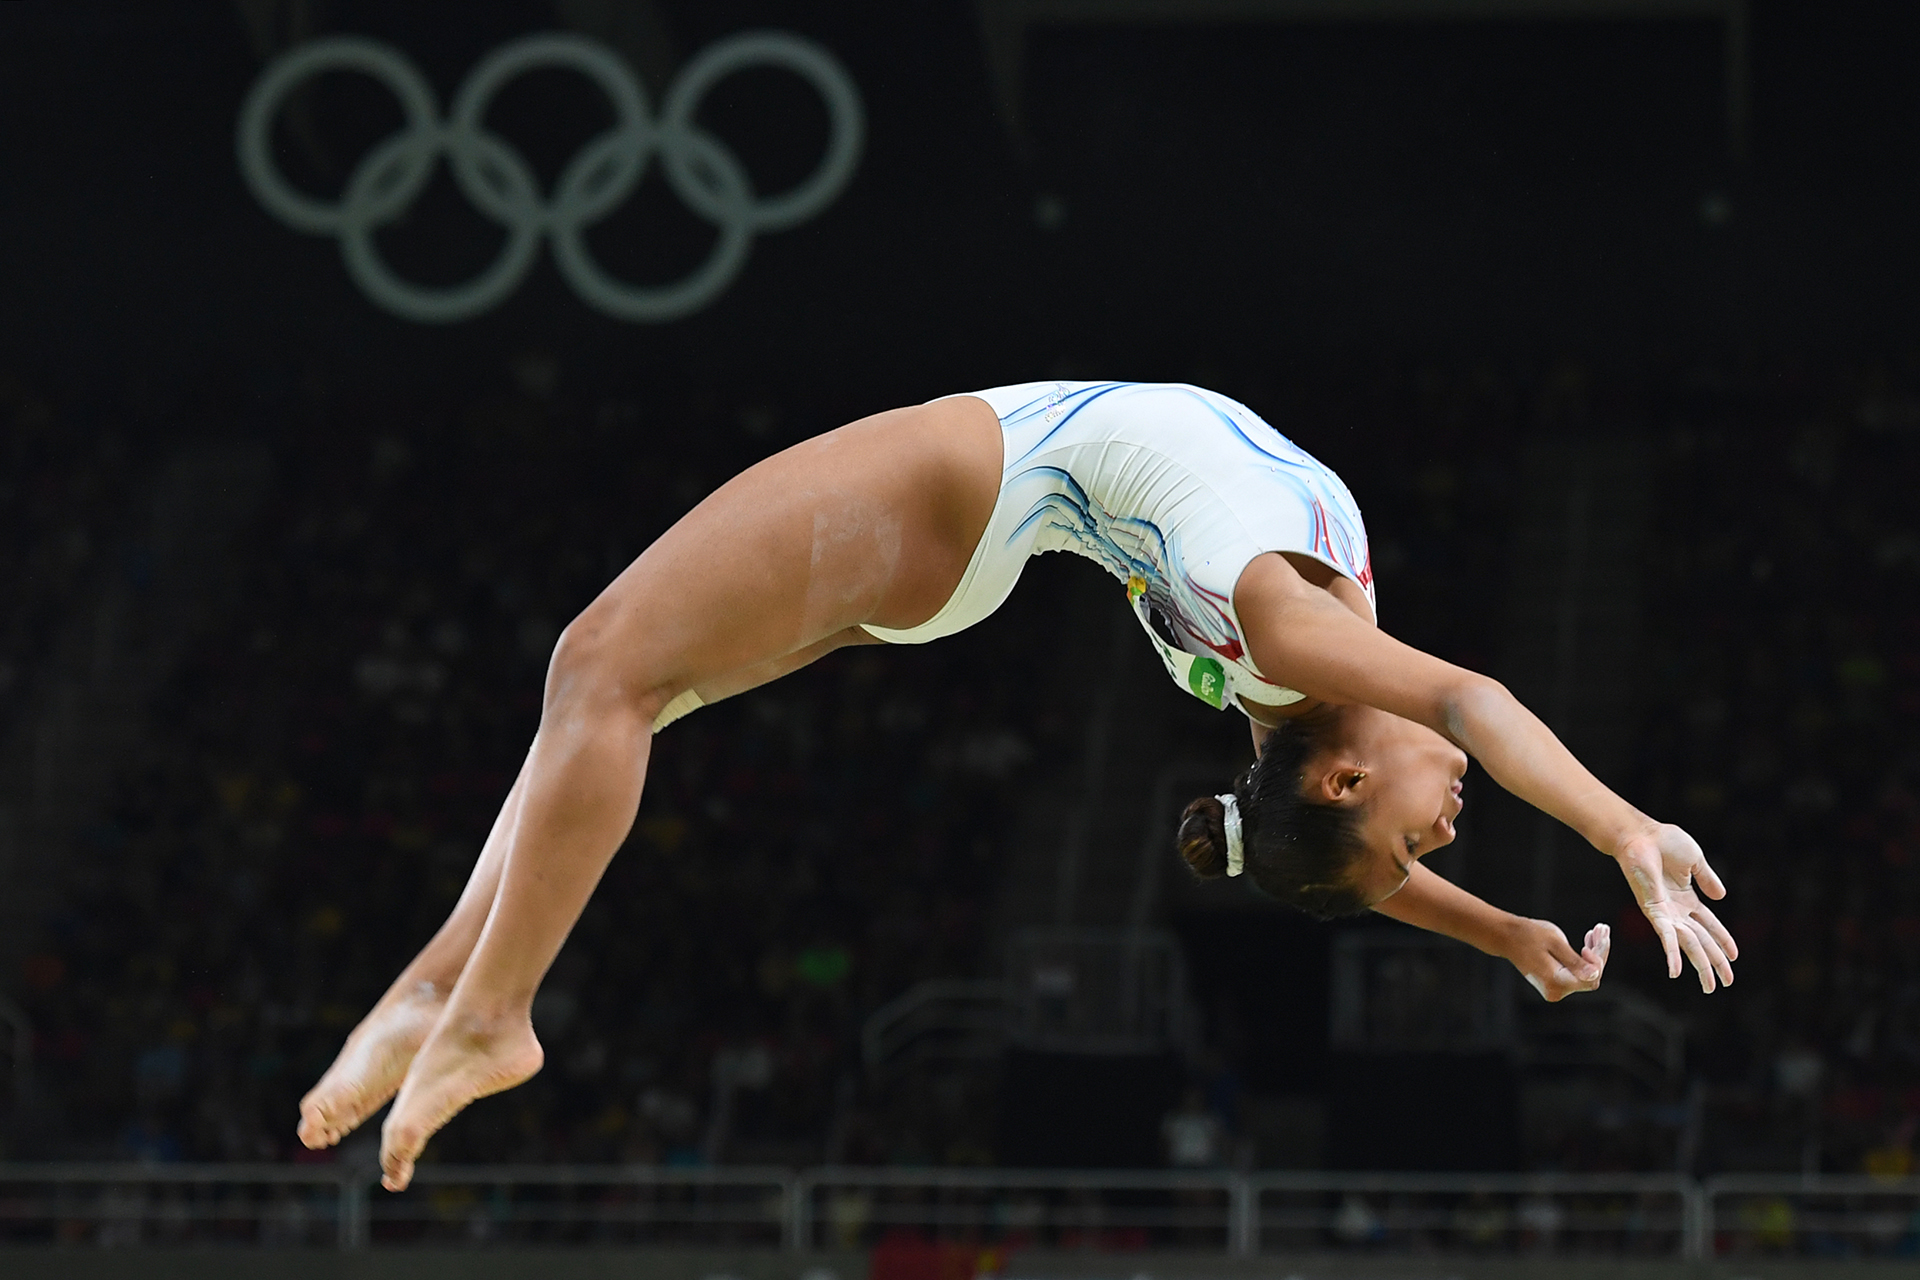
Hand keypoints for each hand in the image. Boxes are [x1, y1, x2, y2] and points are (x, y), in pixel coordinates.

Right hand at [1504, 918, 1609, 1001]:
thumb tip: (1594, 975)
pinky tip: (1588, 941)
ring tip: (1596, 931)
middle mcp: (1556, 991)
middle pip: (1591, 977)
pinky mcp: (1557, 984)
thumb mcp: (1554, 942)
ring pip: (1587, 975)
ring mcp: (1556, 990)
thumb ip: (1575, 961)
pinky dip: (1585, 958)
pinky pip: (1578, 974)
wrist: (1507, 937)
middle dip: (1599, 953)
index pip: (1591, 978)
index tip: (1591, 937)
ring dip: (1594, 953)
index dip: (1598, 959)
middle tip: (1601, 929)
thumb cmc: (1528, 936)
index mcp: (1556, 982)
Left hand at [1614, 822, 1737, 991]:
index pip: (1710, 925)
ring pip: (1688, 945)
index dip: (1723, 941)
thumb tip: (1721, 897)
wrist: (1640, 834)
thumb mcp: (1695, 861)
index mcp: (1688, 899)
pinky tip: (1676, 971)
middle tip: (1727, 983)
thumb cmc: (1663, 842)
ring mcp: (1665, 913)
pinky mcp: (1654, 911)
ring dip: (1700, 966)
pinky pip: (1666, 936)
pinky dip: (1672, 954)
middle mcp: (1677, 910)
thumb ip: (1707, 879)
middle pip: (1701, 941)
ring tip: (1710, 987)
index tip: (1734, 957)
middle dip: (1715, 962)